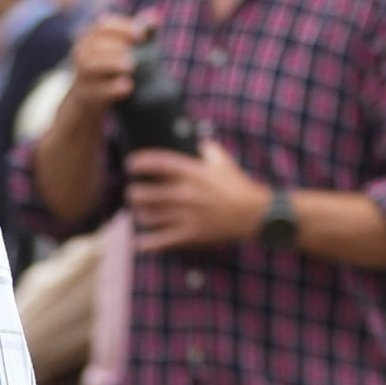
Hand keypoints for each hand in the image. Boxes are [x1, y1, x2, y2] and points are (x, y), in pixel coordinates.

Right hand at [62, 9, 156, 117]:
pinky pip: (97, 91)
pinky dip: (112, 88)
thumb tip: (156, 18)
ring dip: (112, 63)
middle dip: (117, 46)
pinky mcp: (86, 95)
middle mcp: (82, 53)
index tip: (142, 36)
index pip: (103, 25)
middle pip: (97, 44)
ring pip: (92, 65)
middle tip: (137, 53)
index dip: (123, 28)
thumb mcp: (121, 49)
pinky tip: (128, 86)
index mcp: (91, 37)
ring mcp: (82, 75)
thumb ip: (137, 32)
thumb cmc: (109, 68)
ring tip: (131, 66)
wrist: (88, 100)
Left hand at [125, 139, 270, 253]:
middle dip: (133, 192)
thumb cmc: (237, 186)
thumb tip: (192, 142)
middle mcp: (185, 193)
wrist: (253, 214)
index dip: (138, 162)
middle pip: (142, 193)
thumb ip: (205, 149)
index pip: (156, 163)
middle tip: (134, 192)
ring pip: (146, 217)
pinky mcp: (189, 236)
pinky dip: (146, 242)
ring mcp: (186, 216)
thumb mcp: (222, 161)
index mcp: (192, 172)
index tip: (131, 164)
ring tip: (141, 212)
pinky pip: (159, 242)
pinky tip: (141, 241)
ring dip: (140, 214)